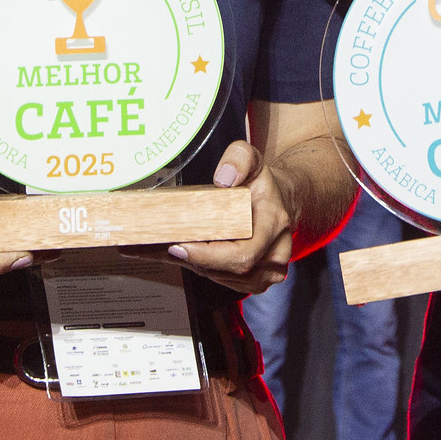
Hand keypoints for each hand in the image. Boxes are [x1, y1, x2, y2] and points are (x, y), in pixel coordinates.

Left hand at [157, 141, 297, 295]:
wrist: (280, 200)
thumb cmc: (263, 184)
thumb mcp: (253, 158)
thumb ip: (239, 158)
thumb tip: (224, 178)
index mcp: (275, 225)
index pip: (243, 254)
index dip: (208, 256)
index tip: (179, 246)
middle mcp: (275, 253)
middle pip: (226, 270)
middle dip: (191, 259)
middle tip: (160, 244)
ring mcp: (267, 272)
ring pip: (220, 278)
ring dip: (191, 265)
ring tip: (162, 248)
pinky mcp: (255, 281)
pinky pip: (222, 281)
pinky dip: (197, 268)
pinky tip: (178, 255)